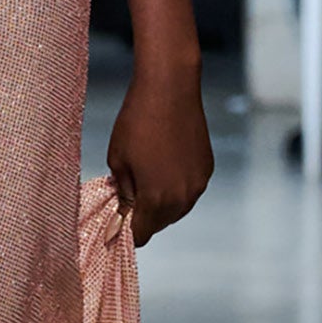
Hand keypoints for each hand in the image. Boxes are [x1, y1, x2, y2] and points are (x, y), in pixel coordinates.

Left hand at [108, 66, 212, 245]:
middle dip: (142, 217)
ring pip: (175, 209)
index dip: (125, 231)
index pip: (140, 234)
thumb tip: (123, 212)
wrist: (170, 88)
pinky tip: (162, 167)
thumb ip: (123, 193)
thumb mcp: (118, 160)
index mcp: (157, 199)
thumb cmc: (138, 121)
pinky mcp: (206, 169)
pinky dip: (175, 187)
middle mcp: (183, 198)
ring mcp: (198, 184)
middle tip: (126, 197)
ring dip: (160, 203)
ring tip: (143, 179)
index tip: (115, 221)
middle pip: (159, 224)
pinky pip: (188, 190)